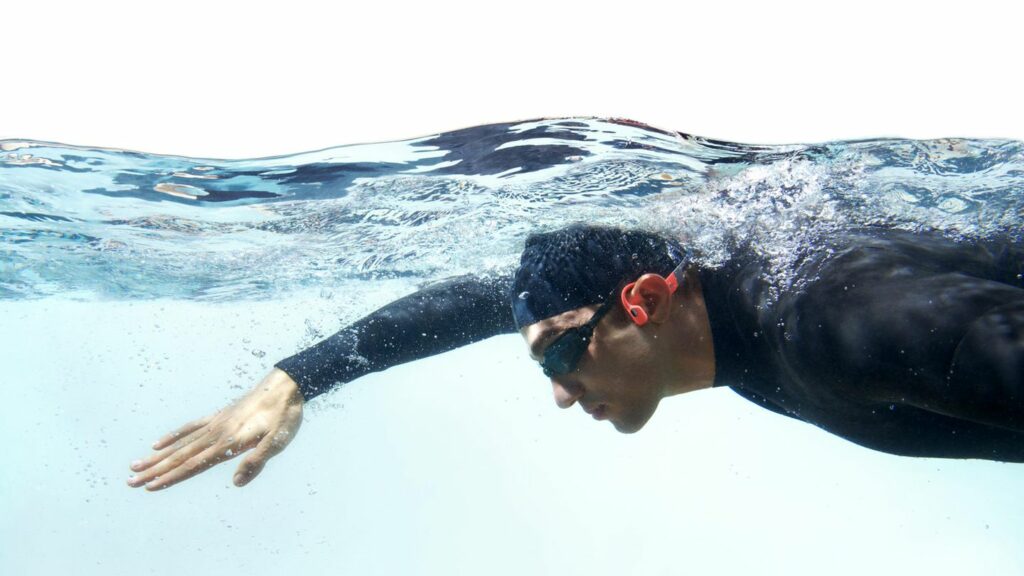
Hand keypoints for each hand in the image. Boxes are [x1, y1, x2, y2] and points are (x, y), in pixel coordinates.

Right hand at [127, 368, 303, 490]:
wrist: (286, 385)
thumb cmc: (284, 417)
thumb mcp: (277, 442)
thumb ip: (256, 462)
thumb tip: (236, 482)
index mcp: (228, 443)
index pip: (194, 465)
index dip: (171, 478)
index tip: (150, 487)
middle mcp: (216, 433)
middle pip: (180, 456)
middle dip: (155, 471)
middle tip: (130, 481)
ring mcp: (215, 423)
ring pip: (180, 443)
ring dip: (157, 457)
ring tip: (135, 465)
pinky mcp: (218, 416)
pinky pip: (190, 427)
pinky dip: (173, 436)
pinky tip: (158, 444)